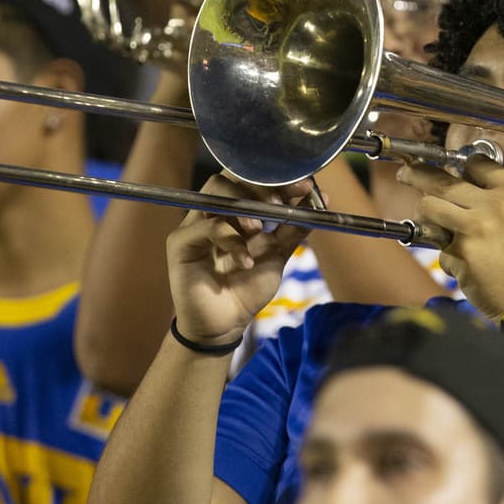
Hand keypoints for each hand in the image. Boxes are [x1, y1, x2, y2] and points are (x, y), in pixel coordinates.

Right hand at [165, 172, 312, 345]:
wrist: (226, 325)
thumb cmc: (246, 288)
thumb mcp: (277, 254)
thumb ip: (294, 227)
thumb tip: (322, 198)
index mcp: (234, 210)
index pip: (249, 178)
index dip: (276, 178)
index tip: (305, 186)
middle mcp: (212, 211)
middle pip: (229, 178)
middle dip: (257, 188)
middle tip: (278, 204)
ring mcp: (194, 225)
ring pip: (215, 195)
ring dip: (242, 210)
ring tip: (259, 232)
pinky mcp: (180, 243)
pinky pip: (206, 228)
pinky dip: (231, 241)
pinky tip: (246, 262)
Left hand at [398, 157, 503, 318]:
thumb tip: (475, 184)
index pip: (478, 164)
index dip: (460, 165)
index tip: (448, 167)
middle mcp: (492, 207)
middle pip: (443, 180)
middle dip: (417, 174)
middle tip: (406, 174)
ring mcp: (473, 229)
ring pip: (429, 206)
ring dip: (424, 213)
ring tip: (427, 219)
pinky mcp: (460, 253)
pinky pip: (440, 246)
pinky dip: (449, 256)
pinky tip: (465, 265)